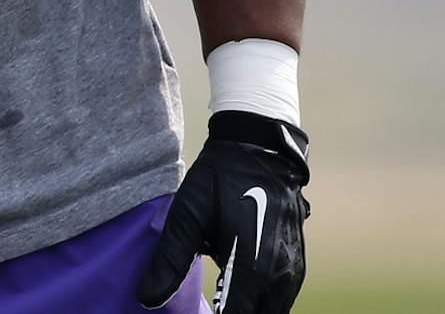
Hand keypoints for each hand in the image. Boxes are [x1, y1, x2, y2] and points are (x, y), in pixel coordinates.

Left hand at [138, 111, 310, 312]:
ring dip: (246, 308)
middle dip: (232, 312)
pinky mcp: (297, 262)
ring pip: (272, 311)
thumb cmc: (218, 181)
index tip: (196, 311)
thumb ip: (169, 263)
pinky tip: (235, 290)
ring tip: (218, 298)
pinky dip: (259, 301)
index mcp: (253, 270)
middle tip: (209, 303)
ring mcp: (294, 271)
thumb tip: (147, 299)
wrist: (259, 148)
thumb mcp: (187, 218)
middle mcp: (280, 277)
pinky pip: (281, 298)